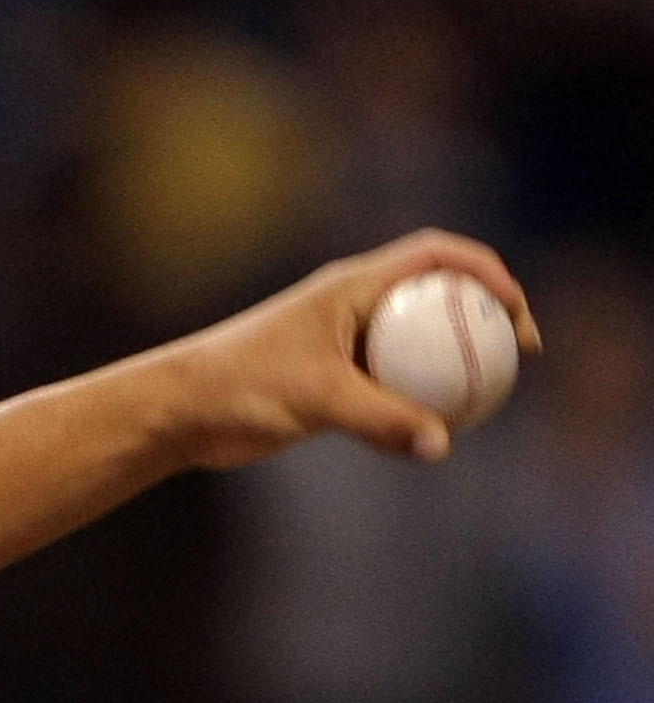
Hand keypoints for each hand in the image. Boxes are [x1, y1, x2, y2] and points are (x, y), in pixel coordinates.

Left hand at [155, 228, 540, 470]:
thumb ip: (382, 419)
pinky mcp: (331, 381)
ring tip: (494, 394)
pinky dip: (421, 400)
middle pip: (437, 295)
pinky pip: (394, 385)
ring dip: (457, 361)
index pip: (435, 256)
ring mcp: (343, 344)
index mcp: (350, 287)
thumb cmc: (239, 388)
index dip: (485, 270)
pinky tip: (441, 433)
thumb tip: (442, 445)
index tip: (516, 308)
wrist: (180, 411)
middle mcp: (351, 307)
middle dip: (486, 314)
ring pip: (417, 345)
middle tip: (522, 351)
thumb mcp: (316, 399)